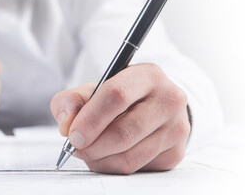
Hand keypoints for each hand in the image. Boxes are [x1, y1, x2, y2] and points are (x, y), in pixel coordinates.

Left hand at [50, 63, 190, 173]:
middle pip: (123, 133)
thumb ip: (72, 100)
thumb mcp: (96, 88)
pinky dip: (115, 167)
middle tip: (77, 148)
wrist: (158, 107)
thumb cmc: (123, 98)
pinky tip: (111, 155)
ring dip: (101, 160)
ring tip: (91, 152)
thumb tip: (67, 124)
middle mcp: (170, 100)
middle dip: (92, 147)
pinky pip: (137, 169)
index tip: (73, 135)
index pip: (117, 95)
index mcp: (149, 75)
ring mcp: (177, 128)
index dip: (90, 119)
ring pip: (129, 157)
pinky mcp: (176, 152)